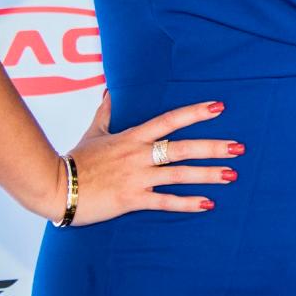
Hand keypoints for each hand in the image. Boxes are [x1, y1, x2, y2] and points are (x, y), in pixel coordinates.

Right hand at [46, 96, 243, 225]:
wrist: (56, 186)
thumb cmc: (74, 160)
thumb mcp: (93, 131)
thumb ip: (106, 112)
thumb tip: (109, 91)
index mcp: (132, 137)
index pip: (169, 120)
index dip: (195, 113)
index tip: (219, 107)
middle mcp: (139, 154)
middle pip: (182, 147)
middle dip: (212, 147)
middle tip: (239, 147)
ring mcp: (136, 177)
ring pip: (178, 174)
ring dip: (207, 175)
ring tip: (231, 174)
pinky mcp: (131, 199)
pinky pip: (164, 201)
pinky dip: (187, 203)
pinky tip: (207, 204)